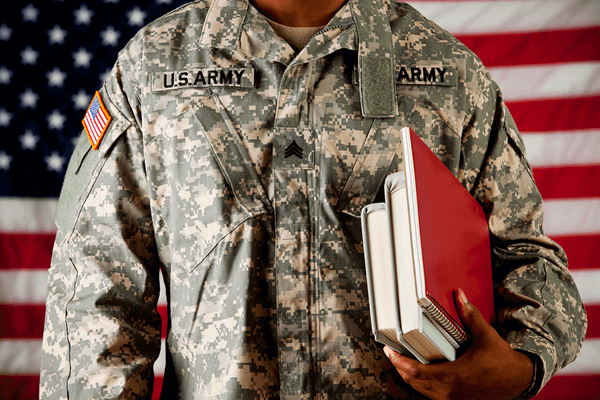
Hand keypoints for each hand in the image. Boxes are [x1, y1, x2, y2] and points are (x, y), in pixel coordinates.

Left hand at [384, 288, 533, 399]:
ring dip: (409, 377)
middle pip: (414, 382)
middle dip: (399, 367)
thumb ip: (470, 315)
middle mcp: (451, 389)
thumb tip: (460, 296)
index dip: (399, 362)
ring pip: (421, 390)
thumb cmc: (502, 361)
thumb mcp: (485, 335)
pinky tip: (419, 373)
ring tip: (401, 360)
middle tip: (392, 352)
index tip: (390, 351)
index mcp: (454, 374)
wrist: (518, 381)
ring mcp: (453, 397)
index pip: (417, 372)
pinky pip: (431, 395)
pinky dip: (421, 384)